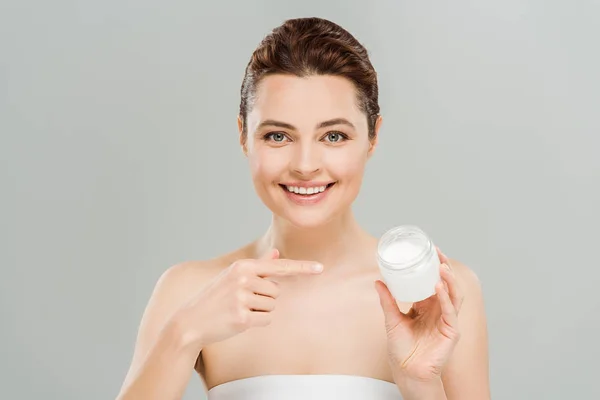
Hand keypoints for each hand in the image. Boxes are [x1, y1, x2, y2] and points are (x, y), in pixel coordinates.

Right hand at [174, 249, 322, 349]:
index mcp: (243, 266)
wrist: (191, 320)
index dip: (302, 267)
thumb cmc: (216, 297)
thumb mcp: (234, 276)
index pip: (279, 266)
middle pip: (277, 290)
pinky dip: (257, 322)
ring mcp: (242, 298)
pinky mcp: (242, 318)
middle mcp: (244, 279)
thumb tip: (276, 253)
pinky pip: (266, 319)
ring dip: (260, 310)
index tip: (321, 268)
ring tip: (238, 309)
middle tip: (242, 300)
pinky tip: (238, 320)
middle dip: (265, 297)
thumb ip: (258, 265)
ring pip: (272, 305)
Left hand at [374, 248, 463, 384]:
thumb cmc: (401, 348)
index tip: (429, 251)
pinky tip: (439, 287)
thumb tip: (378, 281)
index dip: (433, 267)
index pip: (434, 282)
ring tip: (441, 266)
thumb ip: (387, 301)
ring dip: (449, 279)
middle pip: (447, 284)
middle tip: (437, 252)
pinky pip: (450, 312)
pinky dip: (445, 298)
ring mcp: (447, 320)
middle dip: (444, 267)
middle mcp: (439, 311)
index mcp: (428, 306)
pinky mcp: (451, 332)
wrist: (406, 370)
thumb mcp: (392, 319)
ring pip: (454, 295)